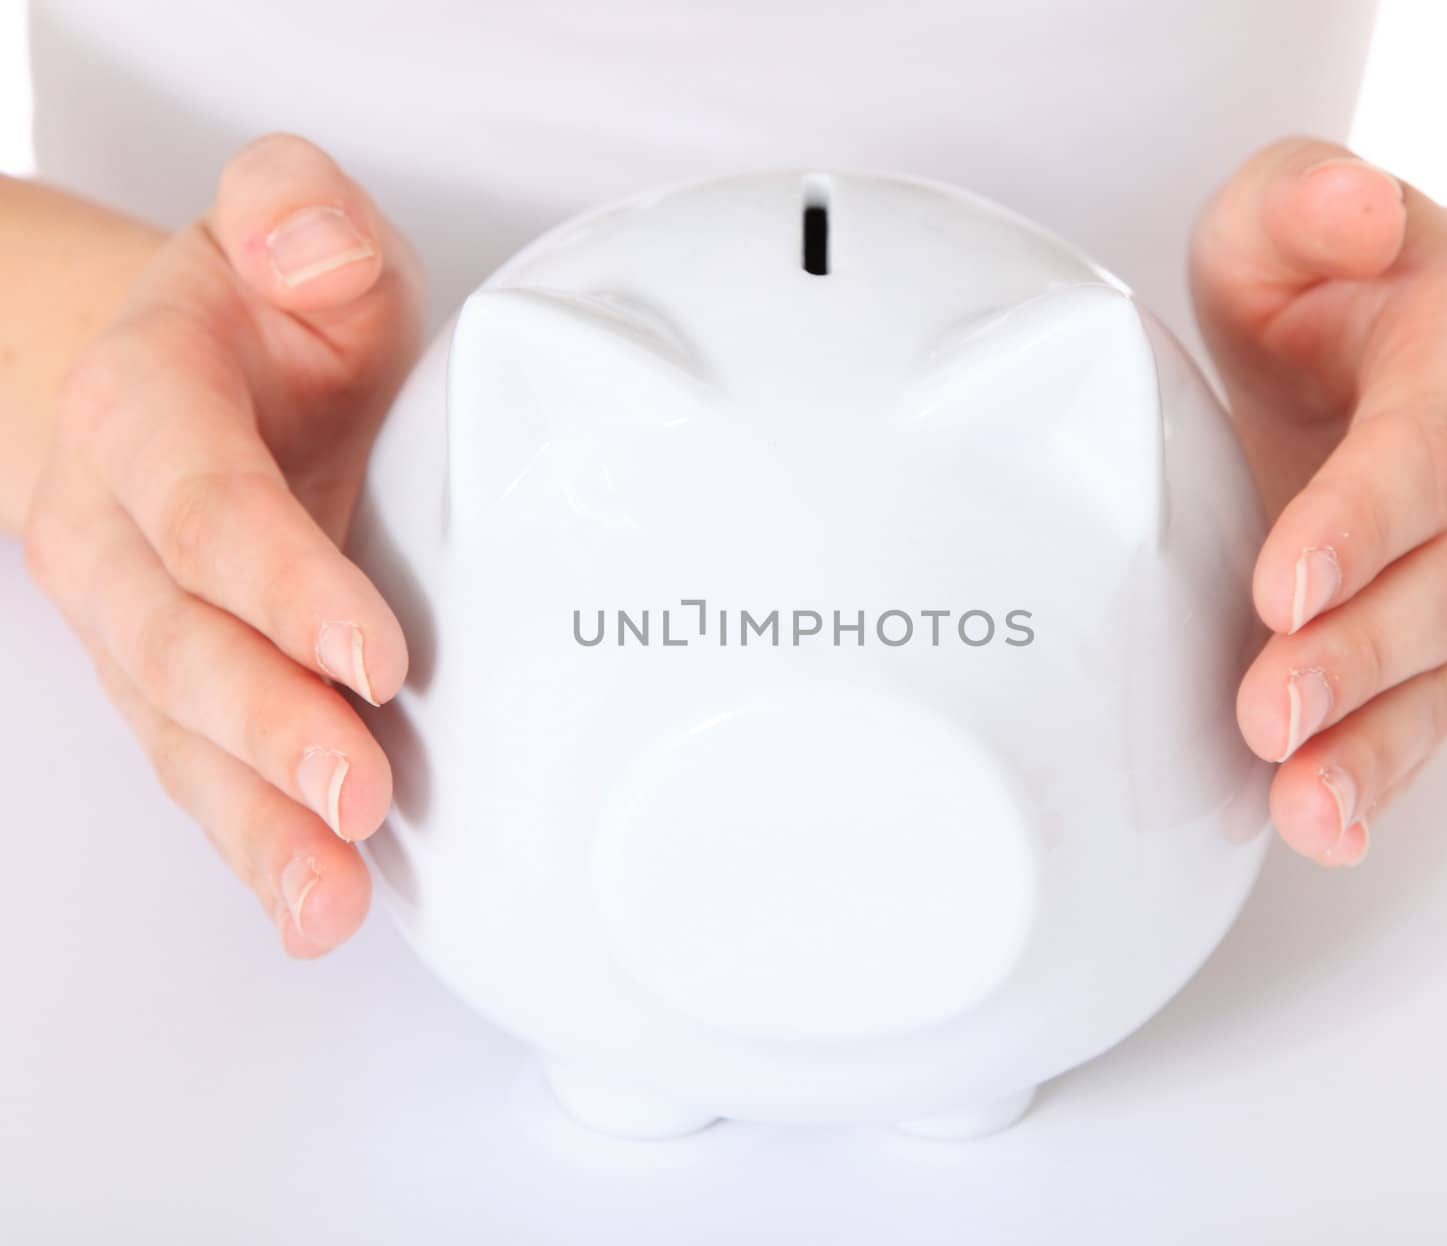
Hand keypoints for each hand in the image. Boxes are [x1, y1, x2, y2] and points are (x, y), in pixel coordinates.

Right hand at [23, 135, 423, 952]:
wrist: (184, 375)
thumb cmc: (268, 321)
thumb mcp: (293, 233)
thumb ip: (297, 213)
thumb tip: (306, 242)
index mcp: (149, 410)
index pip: (205, 505)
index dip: (280, 583)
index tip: (371, 655)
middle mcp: (123, 532)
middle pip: (180, 643)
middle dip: (267, 727)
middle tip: (356, 794)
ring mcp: (143, 624)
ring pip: (180, 733)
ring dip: (256, 822)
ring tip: (326, 897)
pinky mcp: (183, 689)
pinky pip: (205, 774)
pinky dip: (258, 846)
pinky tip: (315, 907)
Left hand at [1192, 138, 1446, 866]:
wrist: (1392, 347)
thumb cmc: (1325, 289)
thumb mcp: (1288, 214)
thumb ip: (1304, 202)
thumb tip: (1349, 212)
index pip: (1424, 446)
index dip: (1361, 518)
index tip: (1283, 582)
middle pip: (1445, 579)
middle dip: (1357, 653)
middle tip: (1270, 707)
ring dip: (1373, 742)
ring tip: (1303, 800)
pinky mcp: (1446, 632)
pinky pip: (1427, 712)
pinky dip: (1377, 774)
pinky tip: (1324, 824)